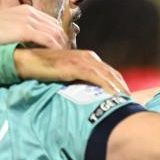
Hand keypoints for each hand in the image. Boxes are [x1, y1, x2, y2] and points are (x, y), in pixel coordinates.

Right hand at [0, 5, 67, 51]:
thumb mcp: (7, 26)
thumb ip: (20, 30)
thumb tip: (30, 42)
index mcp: (26, 10)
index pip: (51, 22)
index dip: (58, 35)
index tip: (61, 48)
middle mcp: (30, 13)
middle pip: (56, 27)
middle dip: (63, 41)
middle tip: (65, 56)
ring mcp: (28, 20)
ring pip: (55, 33)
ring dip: (61, 47)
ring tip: (63, 59)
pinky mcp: (25, 30)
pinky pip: (48, 39)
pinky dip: (55, 48)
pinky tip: (56, 57)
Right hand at [14, 49, 128, 94]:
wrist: (26, 60)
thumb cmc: (43, 68)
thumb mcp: (64, 73)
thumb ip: (76, 79)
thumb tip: (84, 94)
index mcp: (86, 57)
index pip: (109, 72)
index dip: (119, 84)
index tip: (127, 97)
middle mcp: (87, 57)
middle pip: (112, 73)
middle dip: (123, 87)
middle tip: (132, 102)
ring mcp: (81, 60)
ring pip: (106, 75)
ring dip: (118, 88)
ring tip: (127, 101)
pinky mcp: (74, 66)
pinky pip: (95, 77)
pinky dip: (106, 86)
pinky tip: (113, 95)